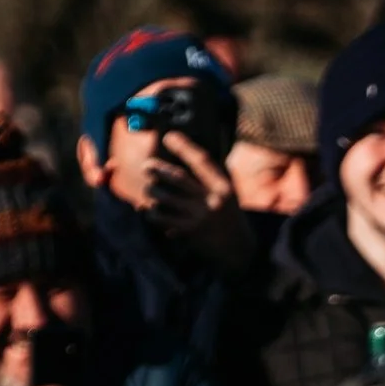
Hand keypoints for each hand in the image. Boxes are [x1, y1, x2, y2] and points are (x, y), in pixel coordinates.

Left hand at [140, 137, 252, 278]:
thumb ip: (210, 176)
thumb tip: (185, 153)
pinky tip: (150, 210)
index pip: (201, 160)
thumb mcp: (228, 193)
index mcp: (223, 187)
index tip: (169, 137)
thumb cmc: (229, 214)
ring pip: (165, 198)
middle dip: (158, 168)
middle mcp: (212, 200)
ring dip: (152, 191)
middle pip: (178, 178)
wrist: (238, 248)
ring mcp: (200, 217)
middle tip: (146, 166)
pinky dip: (152, 213)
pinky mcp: (189, 231)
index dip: (184, 146)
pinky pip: (162, 218)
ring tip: (150, 190)